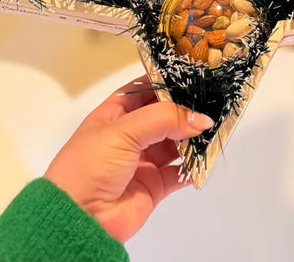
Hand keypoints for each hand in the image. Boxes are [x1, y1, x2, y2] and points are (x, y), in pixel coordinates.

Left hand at [44, 75, 213, 241]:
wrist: (78, 218)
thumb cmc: (91, 163)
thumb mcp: (123, 130)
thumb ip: (164, 119)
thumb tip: (201, 118)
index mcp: (115, 113)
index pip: (145, 89)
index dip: (167, 82)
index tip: (195, 76)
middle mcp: (130, 134)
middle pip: (164, 115)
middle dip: (186, 110)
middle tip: (213, 101)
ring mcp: (143, 160)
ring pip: (175, 143)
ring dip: (193, 136)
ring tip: (215, 127)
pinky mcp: (154, 185)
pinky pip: (179, 172)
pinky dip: (194, 166)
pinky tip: (207, 157)